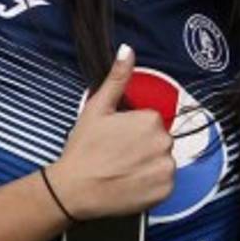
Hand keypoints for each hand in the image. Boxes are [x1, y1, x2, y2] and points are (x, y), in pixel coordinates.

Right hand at [45, 46, 175, 220]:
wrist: (73, 190)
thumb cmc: (83, 150)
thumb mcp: (97, 107)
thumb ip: (117, 78)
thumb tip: (127, 50)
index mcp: (151, 119)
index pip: (152, 123)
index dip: (133, 132)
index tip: (117, 141)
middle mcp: (164, 142)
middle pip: (159, 142)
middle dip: (144, 148)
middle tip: (119, 157)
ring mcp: (166, 168)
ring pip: (163, 162)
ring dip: (149, 166)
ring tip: (124, 172)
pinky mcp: (165, 191)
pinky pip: (164, 184)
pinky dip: (151, 185)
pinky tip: (131, 184)